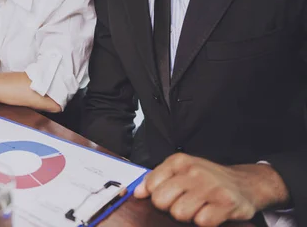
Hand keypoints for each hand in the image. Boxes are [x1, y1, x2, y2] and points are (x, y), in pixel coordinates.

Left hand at [134, 153, 289, 225]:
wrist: (246, 183)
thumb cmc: (208, 178)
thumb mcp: (181, 170)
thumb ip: (157, 179)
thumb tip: (138, 193)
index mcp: (179, 161)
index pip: (151, 185)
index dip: (158, 195)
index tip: (170, 194)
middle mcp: (194, 171)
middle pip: (162, 201)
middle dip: (170, 207)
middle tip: (184, 202)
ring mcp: (210, 187)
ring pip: (179, 213)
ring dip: (188, 215)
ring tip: (199, 207)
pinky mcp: (226, 204)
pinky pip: (202, 222)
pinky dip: (205, 221)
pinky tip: (212, 212)